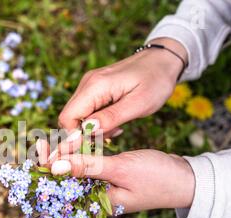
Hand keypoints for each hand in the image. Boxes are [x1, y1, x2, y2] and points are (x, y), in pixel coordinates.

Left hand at [37, 147, 194, 212]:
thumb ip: (88, 167)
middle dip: (54, 161)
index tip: (40, 148)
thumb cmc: (158, 177)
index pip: (64, 188)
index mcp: (97, 203)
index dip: (48, 169)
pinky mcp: (112, 177)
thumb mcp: (121, 169)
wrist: (187, 179)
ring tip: (54, 140)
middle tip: (43, 141)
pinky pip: (91, 167)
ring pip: (78, 171)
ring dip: (67, 156)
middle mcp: (98, 198)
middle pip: (67, 180)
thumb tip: (55, 166)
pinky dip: (83, 155)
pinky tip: (76, 143)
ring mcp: (105, 188)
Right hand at [58, 38, 186, 136]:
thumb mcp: (139, 104)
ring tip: (117, 127)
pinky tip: (116, 120)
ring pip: (77, 115)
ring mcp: (89, 84)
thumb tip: (87, 130)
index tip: (97, 143)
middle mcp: (87, 83)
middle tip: (111, 136)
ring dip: (93, 128)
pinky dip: (97, 120)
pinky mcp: (94, 87)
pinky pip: (86, 109)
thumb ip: (111, 118)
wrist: (163, 60)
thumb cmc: (156, 80)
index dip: (75, 136)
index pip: (67, 118)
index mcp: (95, 86)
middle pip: (69, 117)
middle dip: (85, 133)